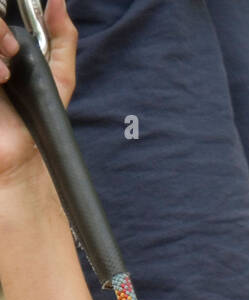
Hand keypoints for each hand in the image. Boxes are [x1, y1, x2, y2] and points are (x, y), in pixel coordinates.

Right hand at [0, 0, 77, 187]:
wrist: (23, 156)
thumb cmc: (39, 118)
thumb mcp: (59, 76)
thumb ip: (62, 38)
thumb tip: (61, 3)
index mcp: (2, 46)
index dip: (2, 18)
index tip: (16, 42)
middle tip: (12, 52)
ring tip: (5, 75)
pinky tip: (0, 80)